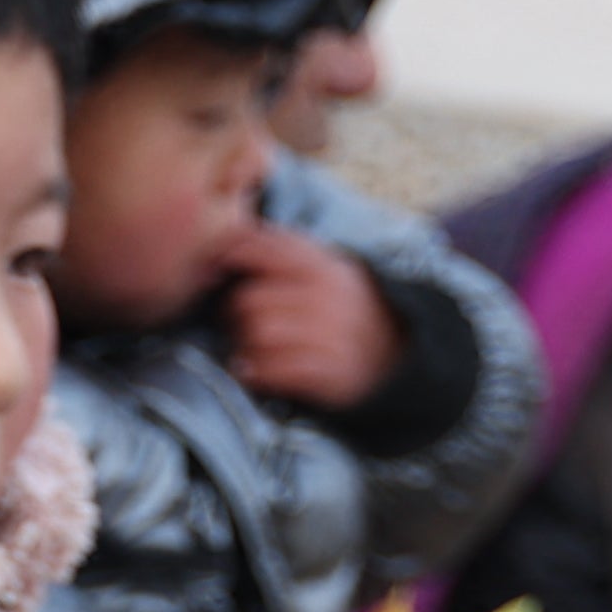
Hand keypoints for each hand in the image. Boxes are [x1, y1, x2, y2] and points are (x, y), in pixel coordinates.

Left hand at [212, 224, 404, 412]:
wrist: (393, 349)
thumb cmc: (340, 304)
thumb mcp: (321, 266)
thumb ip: (278, 249)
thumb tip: (226, 240)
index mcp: (320, 263)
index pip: (259, 248)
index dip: (230, 259)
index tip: (219, 273)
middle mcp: (326, 294)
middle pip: (248, 300)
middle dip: (234, 315)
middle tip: (238, 322)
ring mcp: (329, 333)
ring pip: (257, 334)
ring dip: (243, 345)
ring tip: (250, 347)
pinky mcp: (328, 371)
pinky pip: (271, 370)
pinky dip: (255, 372)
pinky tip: (256, 370)